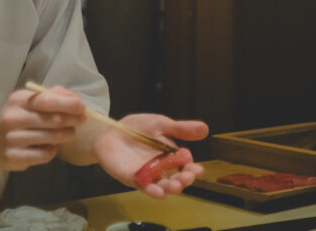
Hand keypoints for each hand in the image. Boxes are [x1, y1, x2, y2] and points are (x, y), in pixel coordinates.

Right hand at [0, 86, 85, 170]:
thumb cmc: (16, 120)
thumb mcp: (28, 103)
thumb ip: (51, 97)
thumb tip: (74, 98)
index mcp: (18, 100)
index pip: (47, 100)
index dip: (68, 104)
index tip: (82, 107)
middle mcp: (13, 118)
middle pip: (53, 119)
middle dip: (72, 120)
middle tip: (81, 120)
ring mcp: (12, 138)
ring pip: (52, 138)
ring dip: (66, 135)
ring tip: (68, 133)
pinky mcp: (14, 157)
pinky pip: (45, 154)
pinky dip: (52, 151)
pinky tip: (50, 146)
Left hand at [93, 114, 208, 198]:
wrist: (110, 130)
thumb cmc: (136, 128)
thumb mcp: (160, 124)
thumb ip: (180, 129)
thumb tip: (205, 128)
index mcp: (171, 156)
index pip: (186, 167)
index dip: (193, 170)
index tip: (197, 169)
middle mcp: (161, 169)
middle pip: (177, 180)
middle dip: (184, 181)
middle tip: (186, 177)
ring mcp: (148, 176)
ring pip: (163, 187)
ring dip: (171, 188)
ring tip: (175, 185)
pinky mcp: (133, 179)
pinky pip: (145, 188)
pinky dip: (153, 192)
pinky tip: (159, 192)